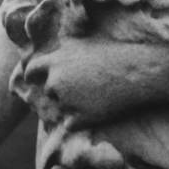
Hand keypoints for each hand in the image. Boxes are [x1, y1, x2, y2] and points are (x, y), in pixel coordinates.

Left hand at [22, 36, 168, 128]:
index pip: (30, 71)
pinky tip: (99, 108)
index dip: (32, 76)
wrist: (138, 71)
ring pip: (61, 108)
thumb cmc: (115, 53)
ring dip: (72, 106)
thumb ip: (62, 50)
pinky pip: (71, 124)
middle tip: (85, 87)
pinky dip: (81, 120)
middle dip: (61, 91)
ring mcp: (67, 101)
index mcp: (56, 60)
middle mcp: (57, 80)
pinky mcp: (80, 118)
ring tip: (96, 95)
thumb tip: (49, 46)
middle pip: (49, 91)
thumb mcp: (84, 43)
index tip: (35, 80)